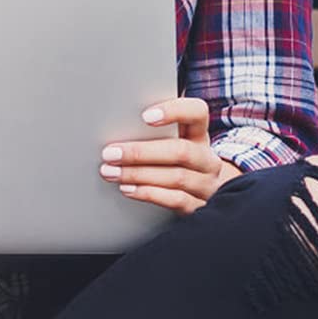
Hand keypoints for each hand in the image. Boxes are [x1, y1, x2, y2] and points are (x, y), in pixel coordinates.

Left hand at [101, 96, 240, 214]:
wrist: (198, 193)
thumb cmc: (173, 160)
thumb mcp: (170, 141)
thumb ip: (149, 130)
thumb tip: (114, 119)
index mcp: (198, 134)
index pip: (196, 112)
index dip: (174, 111)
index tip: (145, 116)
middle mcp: (207, 158)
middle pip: (180, 151)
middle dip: (140, 152)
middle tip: (110, 153)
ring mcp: (207, 184)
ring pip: (176, 177)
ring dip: (138, 174)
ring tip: (111, 172)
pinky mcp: (200, 206)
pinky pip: (176, 200)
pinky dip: (148, 193)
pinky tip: (128, 188)